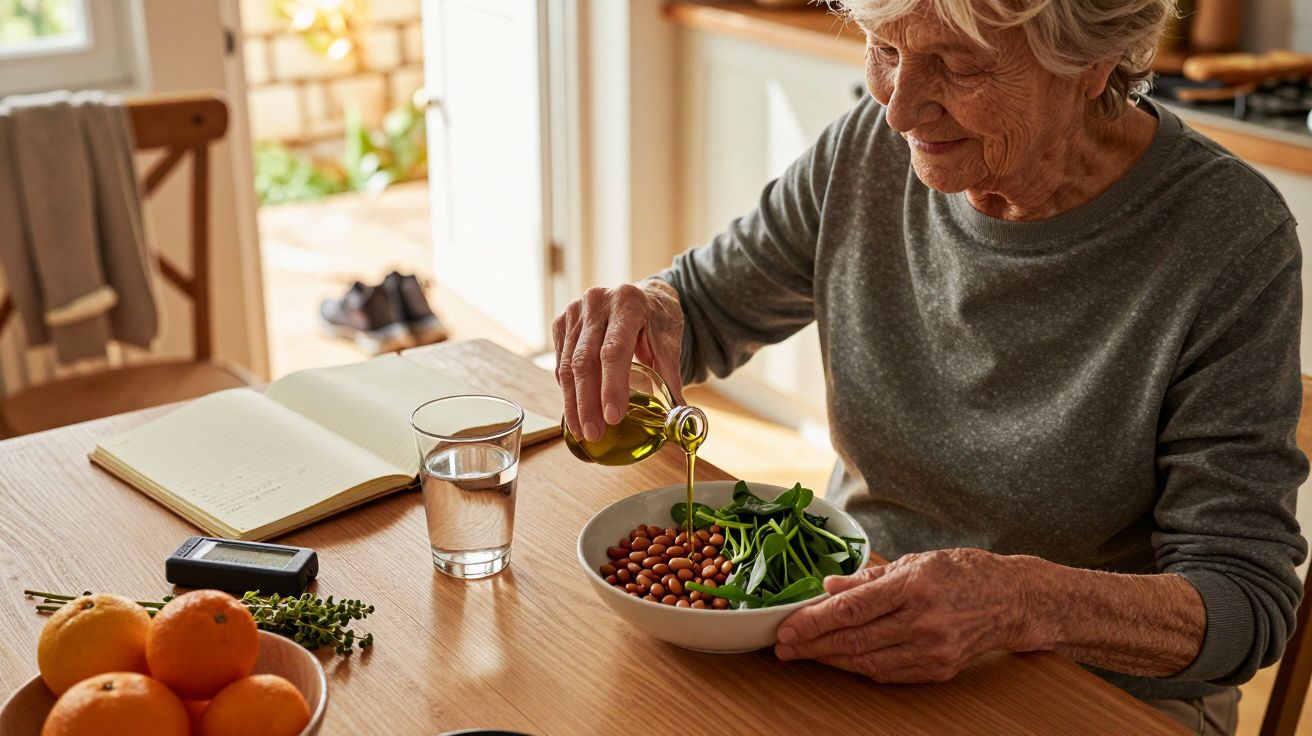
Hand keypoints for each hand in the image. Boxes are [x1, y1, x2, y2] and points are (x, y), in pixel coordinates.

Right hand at [552, 280, 684, 442]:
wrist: (641, 295)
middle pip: (585, 360)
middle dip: (588, 402)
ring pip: (567, 364)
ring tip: (582, 430)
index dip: (612, 386)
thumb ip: (670, 377)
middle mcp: (597, 302)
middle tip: (594, 433)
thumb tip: (679, 419)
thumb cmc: (656, 319)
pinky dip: (567, 389)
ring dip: (573, 402)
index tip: (614, 417)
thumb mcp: (669, 342)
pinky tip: (574, 410)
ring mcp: (575, 311)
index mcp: (627, 303)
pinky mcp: (562, 322)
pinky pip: (560, 362)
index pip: (614, 350)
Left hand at [774, 549, 1038, 682]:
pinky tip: (839, 661)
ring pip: (868, 661)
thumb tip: (827, 586)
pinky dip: (859, 668)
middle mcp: (923, 620)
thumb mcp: (915, 561)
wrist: (1014, 601)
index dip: (814, 621)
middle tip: (783, 646)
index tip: (787, 627)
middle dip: (813, 644)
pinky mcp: (938, 669)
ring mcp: (932, 649)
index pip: (853, 608)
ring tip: (804, 654)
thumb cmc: (963, 573)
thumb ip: (869, 577)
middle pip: (855, 638)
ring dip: (831, 659)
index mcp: (915, 585)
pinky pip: (888, 673)